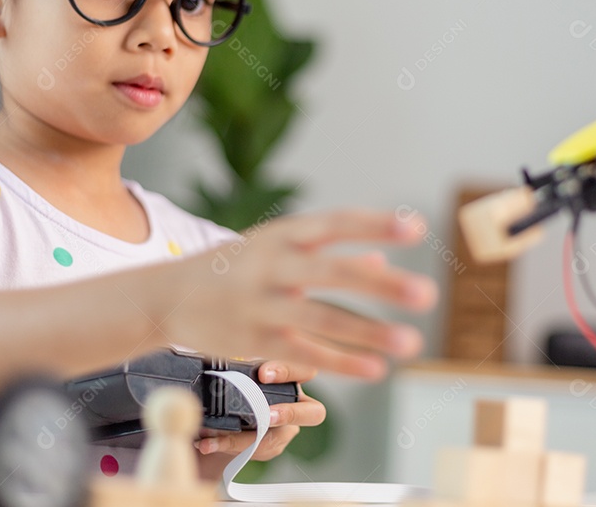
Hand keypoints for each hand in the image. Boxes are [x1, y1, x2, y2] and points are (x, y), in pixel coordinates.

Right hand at [162, 210, 437, 379]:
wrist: (167, 295)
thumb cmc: (235, 266)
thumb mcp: (276, 248)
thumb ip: (327, 253)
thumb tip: (382, 260)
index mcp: (283, 234)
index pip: (336, 224)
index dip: (376, 226)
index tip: (417, 230)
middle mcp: (272, 265)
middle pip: (332, 272)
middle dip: (381, 284)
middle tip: (427, 294)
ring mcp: (262, 304)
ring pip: (321, 319)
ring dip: (369, 332)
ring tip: (412, 343)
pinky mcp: (254, 340)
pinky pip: (304, 352)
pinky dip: (341, 362)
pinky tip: (375, 370)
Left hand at [195, 361, 323, 461]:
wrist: (223, 407)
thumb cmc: (237, 378)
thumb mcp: (238, 366)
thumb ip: (236, 362)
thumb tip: (211, 356)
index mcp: (292, 376)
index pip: (304, 370)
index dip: (287, 372)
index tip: (263, 374)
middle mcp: (296, 404)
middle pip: (314, 413)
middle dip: (289, 413)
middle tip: (266, 416)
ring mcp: (286, 429)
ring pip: (276, 438)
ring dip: (244, 439)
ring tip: (214, 436)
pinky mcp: (270, 447)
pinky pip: (253, 451)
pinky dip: (227, 445)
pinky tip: (207, 443)